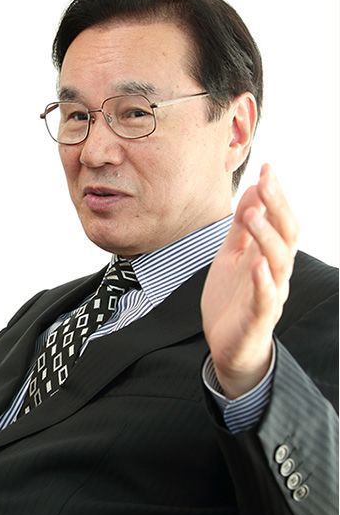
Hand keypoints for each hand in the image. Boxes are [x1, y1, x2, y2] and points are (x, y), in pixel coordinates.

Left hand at [201, 164, 297, 398]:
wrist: (229, 347)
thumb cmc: (233, 298)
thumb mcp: (232, 255)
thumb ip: (243, 227)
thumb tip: (254, 189)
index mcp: (269, 256)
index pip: (280, 220)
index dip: (276, 195)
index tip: (267, 167)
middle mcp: (276, 273)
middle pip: (285, 236)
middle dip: (276, 207)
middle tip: (264, 181)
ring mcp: (269, 296)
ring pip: (278, 264)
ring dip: (266, 237)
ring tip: (252, 214)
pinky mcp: (257, 319)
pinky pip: (265, 299)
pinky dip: (263, 282)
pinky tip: (256, 266)